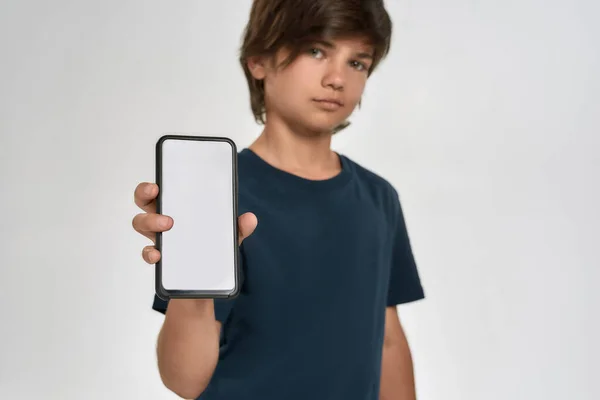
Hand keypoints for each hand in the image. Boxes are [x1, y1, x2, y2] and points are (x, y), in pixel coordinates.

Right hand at [132, 182, 257, 264]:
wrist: (207, 280)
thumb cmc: (212, 246)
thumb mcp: (228, 235)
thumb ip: (239, 227)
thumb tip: (250, 219)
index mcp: (178, 208)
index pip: (161, 190)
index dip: (152, 184)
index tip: (157, 183)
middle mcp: (164, 219)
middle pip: (144, 202)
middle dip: (144, 194)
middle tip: (157, 194)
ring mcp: (159, 238)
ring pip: (140, 223)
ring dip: (150, 221)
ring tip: (167, 225)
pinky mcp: (160, 258)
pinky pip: (147, 253)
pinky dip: (149, 253)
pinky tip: (158, 255)